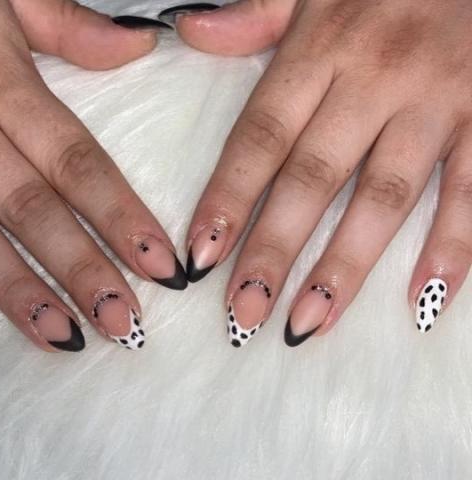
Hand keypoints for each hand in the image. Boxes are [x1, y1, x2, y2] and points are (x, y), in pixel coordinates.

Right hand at [0, 0, 186, 352]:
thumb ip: (73, 28)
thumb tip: (141, 46)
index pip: (78, 163)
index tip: (160, 264)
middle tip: (124, 324)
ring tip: (62, 338)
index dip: (123, 216)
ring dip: (15, 291)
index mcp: (4, 84)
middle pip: (31, 210)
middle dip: (82, 271)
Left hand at [178, 0, 471, 345]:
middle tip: (243, 314)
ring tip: (308, 323)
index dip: (227, 198)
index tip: (200, 256)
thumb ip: (255, 15)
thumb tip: (189, 29)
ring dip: (345, 267)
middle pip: (313, 178)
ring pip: (386, 197)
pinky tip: (420, 301)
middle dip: (274, 251)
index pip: (261, 136)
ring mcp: (436, 102)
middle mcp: (375, 80)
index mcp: (321, 49)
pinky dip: (452, 248)